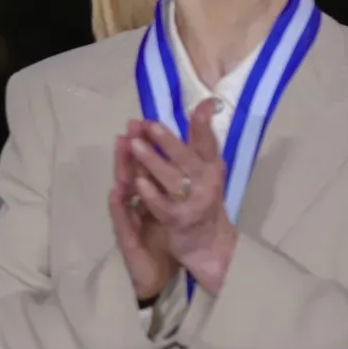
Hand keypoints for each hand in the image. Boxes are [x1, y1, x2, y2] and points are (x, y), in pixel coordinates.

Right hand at [110, 120, 176, 301]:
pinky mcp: (126, 238)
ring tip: (121, 147)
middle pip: (131, 172)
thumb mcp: (170, 211)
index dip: (142, 146)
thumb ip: (172, 187)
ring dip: (121, 169)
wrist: (158, 278)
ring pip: (124, 190)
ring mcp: (129, 220)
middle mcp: (136, 204)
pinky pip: (122, 219)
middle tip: (129, 128)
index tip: (143, 122)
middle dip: (130, 149)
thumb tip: (183, 162)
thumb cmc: (162, 242)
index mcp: (148, 197)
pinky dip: (119, 205)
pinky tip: (117, 191)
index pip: (143, 167)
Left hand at [127, 99, 237, 294]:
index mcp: (212, 168)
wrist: (208, 242)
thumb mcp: (203, 170)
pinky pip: (163, 207)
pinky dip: (151, 194)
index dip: (204, 126)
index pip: (209, 144)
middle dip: (168, 142)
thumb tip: (203, 105)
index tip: (201, 105)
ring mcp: (193, 203)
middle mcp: (207, 184)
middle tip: (148, 124)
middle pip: (187, 160)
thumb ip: (198, 143)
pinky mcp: (179, 221)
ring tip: (134, 145)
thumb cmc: (200, 197)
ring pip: (172, 180)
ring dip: (152, 162)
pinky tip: (137, 182)